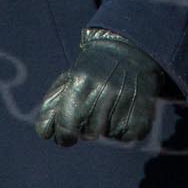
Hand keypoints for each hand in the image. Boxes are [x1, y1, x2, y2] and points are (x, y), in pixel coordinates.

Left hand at [33, 28, 160, 145]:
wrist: (129, 50)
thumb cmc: (92, 71)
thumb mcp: (69, 79)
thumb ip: (52, 106)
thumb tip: (45, 133)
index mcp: (80, 82)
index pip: (66, 128)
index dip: (64, 136)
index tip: (67, 135)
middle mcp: (104, 90)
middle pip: (88, 134)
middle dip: (86, 128)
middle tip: (93, 112)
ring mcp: (125, 100)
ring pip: (107, 135)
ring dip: (106, 127)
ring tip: (110, 105)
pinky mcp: (142, 111)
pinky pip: (127, 136)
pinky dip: (124, 129)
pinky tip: (124, 110)